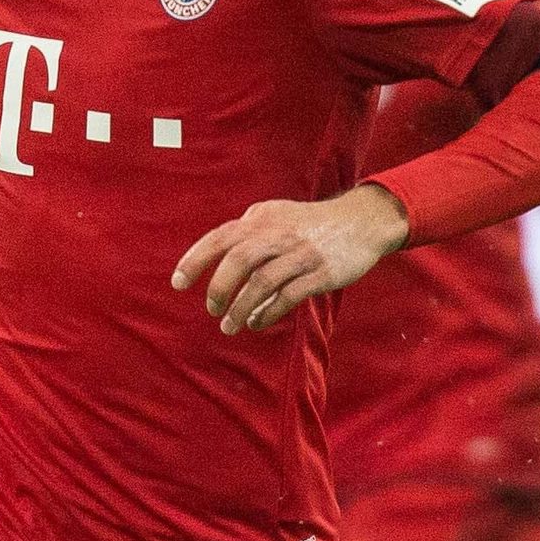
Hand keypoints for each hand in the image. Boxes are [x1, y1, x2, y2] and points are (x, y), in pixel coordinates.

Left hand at [172, 187, 410, 334]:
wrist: (362, 221)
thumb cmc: (312, 223)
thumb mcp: (277, 214)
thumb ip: (249, 230)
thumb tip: (219, 253)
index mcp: (263, 218)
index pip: (220, 237)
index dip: (195, 260)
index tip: (177, 283)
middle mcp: (279, 233)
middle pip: (239, 260)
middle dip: (219, 289)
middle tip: (211, 309)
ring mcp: (301, 253)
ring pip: (262, 282)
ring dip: (241, 308)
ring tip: (230, 326)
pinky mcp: (321, 273)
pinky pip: (288, 296)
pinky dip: (269, 312)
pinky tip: (258, 323)